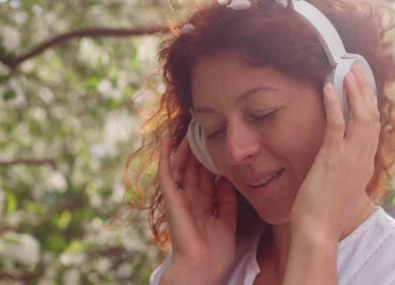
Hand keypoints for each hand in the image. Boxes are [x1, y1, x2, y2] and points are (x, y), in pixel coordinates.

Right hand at [157, 137, 238, 283]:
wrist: (204, 267)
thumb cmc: (216, 250)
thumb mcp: (228, 220)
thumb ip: (227, 200)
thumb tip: (228, 179)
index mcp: (203, 203)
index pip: (206, 174)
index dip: (210, 157)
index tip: (216, 139)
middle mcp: (190, 197)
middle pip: (194, 166)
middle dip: (197, 147)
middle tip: (203, 126)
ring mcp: (179, 197)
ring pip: (180, 166)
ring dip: (183, 147)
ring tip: (189, 127)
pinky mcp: (172, 198)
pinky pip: (167, 173)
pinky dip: (165, 156)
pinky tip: (168, 140)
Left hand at [289, 65, 379, 241]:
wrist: (318, 231)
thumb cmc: (325, 213)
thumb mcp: (342, 189)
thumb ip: (346, 172)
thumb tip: (343, 163)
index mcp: (365, 165)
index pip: (373, 128)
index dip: (370, 104)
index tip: (364, 87)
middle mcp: (363, 159)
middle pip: (373, 116)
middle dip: (366, 90)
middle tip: (358, 70)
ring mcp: (350, 158)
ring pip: (361, 116)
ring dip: (355, 91)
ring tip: (348, 72)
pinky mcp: (333, 159)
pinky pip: (337, 125)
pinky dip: (334, 104)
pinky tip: (327, 88)